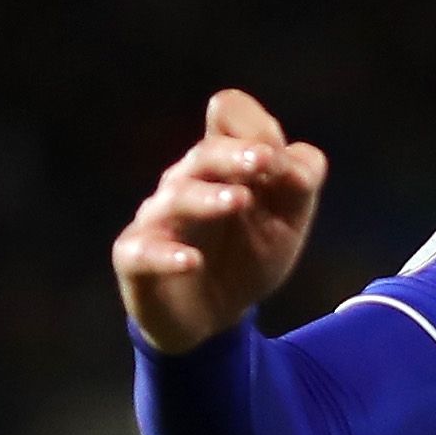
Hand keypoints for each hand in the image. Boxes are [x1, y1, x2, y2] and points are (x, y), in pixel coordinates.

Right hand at [113, 89, 326, 353]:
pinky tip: (191, 261)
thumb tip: (297, 162)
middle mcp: (186, 182)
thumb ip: (299, 186)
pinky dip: (166, 256)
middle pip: (205, 155)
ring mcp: (158, 219)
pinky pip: (142, 252)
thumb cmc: (247, 257)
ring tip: (240, 202)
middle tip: (264, 161)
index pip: (229, 118)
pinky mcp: (136, 258)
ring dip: (208, 198)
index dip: (256, 130)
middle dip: (235, 155)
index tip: (279, 159)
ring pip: (176, 198)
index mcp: (223, 165)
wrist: (213, 316)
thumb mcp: (287, 224)